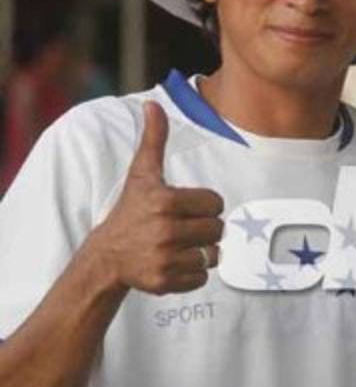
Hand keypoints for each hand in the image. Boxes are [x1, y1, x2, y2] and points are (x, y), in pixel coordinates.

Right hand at [86, 101, 224, 294]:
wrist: (107, 256)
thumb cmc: (131, 210)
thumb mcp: (142, 174)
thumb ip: (154, 140)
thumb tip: (152, 104)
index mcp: (165, 201)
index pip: (216, 202)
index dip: (204, 205)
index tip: (183, 207)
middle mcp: (164, 230)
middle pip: (217, 229)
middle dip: (204, 228)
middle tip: (180, 227)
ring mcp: (164, 258)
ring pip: (213, 253)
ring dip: (200, 250)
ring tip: (178, 245)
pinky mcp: (165, 282)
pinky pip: (203, 276)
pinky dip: (193, 272)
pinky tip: (173, 262)